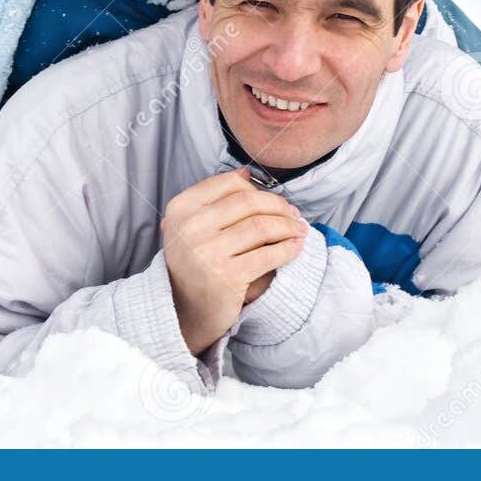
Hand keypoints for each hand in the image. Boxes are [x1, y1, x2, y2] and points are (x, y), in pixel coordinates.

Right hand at [161, 169, 307, 355]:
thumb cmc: (193, 264)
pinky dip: (288, 249)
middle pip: (249, 201)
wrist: (183, 310)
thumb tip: (245, 171)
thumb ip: (215, 199)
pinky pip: (268, 255)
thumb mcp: (192, 226)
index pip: (229, 183)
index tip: (274, 201)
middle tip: (294, 215)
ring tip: (299, 230)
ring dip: (288, 226)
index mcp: (181, 208)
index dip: (258, 189)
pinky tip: (296, 248)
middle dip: (279, 206)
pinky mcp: (227, 276)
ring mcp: (208, 251)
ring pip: (262, 226)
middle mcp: (191, 226)